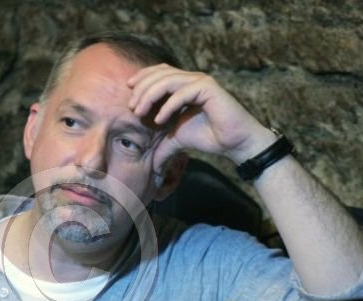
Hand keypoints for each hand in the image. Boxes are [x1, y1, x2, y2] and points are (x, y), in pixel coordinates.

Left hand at [127, 64, 276, 170]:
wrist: (235, 143)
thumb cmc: (210, 137)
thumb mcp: (178, 139)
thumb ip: (162, 146)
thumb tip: (151, 166)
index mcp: (184, 85)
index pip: (159, 72)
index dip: (142, 78)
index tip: (128, 93)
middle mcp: (192, 79)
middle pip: (160, 73)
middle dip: (142, 89)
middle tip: (131, 107)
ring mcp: (201, 82)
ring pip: (168, 80)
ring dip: (150, 95)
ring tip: (140, 112)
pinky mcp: (209, 88)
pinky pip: (182, 93)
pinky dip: (168, 106)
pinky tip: (159, 120)